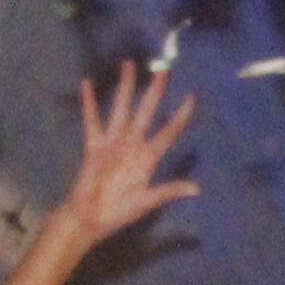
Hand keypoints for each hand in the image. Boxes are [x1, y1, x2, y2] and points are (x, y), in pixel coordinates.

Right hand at [51, 63, 199, 256]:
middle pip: (146, 111)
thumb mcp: (146, 202)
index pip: (168, 132)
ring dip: (125, 88)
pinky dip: (90, 104)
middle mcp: (132, 145)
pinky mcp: (94, 146)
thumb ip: (169, 191)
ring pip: (121, 108)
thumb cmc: (118, 213)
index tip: (191, 97)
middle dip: (154, 91)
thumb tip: (197, 189)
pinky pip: (92, 121)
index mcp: (148, 158)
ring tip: (129, 65)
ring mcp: (113, 143)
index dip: (180, 116)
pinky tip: (87, 84)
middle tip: (162, 70)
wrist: (90, 219)